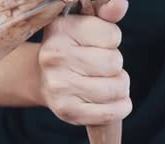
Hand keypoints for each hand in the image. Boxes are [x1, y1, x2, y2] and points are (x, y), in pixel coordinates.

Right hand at [38, 0, 131, 125]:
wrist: (44, 80)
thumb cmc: (74, 49)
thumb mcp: (86, 25)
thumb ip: (106, 12)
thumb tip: (120, 3)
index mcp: (60, 29)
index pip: (112, 35)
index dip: (112, 41)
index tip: (97, 44)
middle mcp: (55, 56)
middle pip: (114, 63)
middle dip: (116, 67)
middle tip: (101, 68)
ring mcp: (59, 86)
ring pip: (116, 88)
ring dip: (119, 88)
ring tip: (105, 84)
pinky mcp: (67, 111)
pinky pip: (111, 113)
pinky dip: (120, 108)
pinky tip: (113, 102)